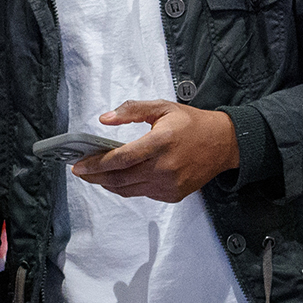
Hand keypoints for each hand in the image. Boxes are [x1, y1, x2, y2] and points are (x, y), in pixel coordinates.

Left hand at [70, 100, 238, 202]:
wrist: (223, 143)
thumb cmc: (192, 124)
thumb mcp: (162, 108)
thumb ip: (132, 110)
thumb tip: (105, 119)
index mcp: (161, 142)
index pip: (121, 159)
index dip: (96, 164)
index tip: (78, 165)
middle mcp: (165, 167)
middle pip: (119, 179)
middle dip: (95, 177)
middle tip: (81, 172)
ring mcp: (169, 184)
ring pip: (128, 190)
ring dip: (108, 183)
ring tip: (96, 175)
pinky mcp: (172, 195)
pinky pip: (142, 194)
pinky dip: (127, 187)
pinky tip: (121, 177)